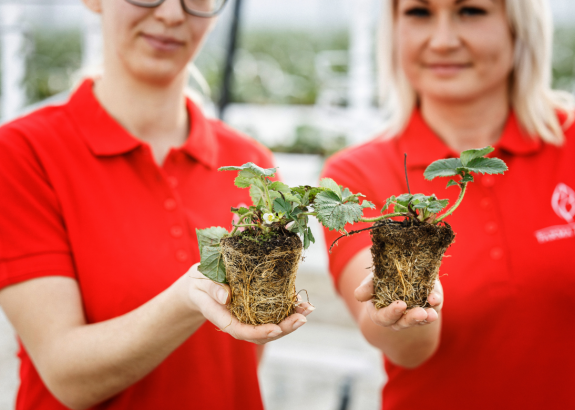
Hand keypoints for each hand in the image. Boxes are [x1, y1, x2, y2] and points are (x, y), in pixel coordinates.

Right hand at [184, 264, 313, 343]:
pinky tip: (301, 303)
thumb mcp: (200, 280)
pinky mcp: (255, 309)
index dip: (259, 333)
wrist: (199, 284)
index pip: (241, 331)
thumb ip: (212, 288)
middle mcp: (238, 321)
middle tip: (302, 318)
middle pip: (261, 334)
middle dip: (284, 328)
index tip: (275, 330)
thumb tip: (226, 296)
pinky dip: (288, 310)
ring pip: (270, 326)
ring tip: (307, 310)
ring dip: (290, 320)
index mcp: (222, 317)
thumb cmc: (199, 281)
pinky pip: (272, 314)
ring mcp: (248, 317)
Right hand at [354, 273, 442, 330]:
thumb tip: (359, 295)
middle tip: (420, 313)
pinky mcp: (428, 307)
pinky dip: (435, 305)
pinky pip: (432, 310)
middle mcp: (396, 317)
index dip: (391, 313)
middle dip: (412, 319)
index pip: (383, 318)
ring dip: (426, 318)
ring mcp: (413, 314)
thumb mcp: (373, 278)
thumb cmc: (382, 276)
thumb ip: (367, 286)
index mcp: (379, 312)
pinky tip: (435, 299)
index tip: (401, 304)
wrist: (401, 269)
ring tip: (432, 314)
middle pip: (402, 323)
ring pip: (419, 321)